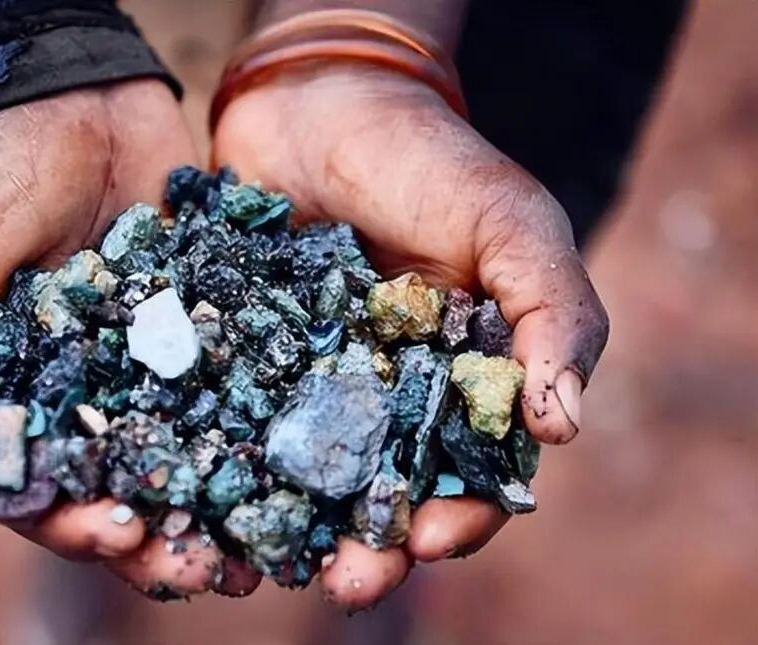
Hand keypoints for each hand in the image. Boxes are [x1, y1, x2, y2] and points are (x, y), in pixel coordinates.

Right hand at [0, 80, 253, 597]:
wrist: (61, 101)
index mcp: (23, 409)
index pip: (44, 494)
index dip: (77, 527)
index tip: (120, 537)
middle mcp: (95, 404)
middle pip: (131, 494)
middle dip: (167, 540)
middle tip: (214, 569)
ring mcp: (160, 370)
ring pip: (196, 457)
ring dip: (228, 507)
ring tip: (270, 546)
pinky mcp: (216, 327)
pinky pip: (247, 384)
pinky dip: (272, 425)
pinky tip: (307, 454)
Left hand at [213, 63, 608, 609]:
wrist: (320, 103)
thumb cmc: (430, 163)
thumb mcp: (511, 225)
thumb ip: (552, 315)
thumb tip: (564, 426)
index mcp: (458, 383)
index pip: (468, 473)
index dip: (457, 517)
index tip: (427, 543)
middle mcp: (382, 399)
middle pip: (378, 494)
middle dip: (365, 545)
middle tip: (341, 582)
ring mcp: (306, 386)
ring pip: (298, 478)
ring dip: (286, 527)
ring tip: (262, 562)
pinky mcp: (240, 365)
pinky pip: (226, 427)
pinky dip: (215, 469)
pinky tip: (199, 500)